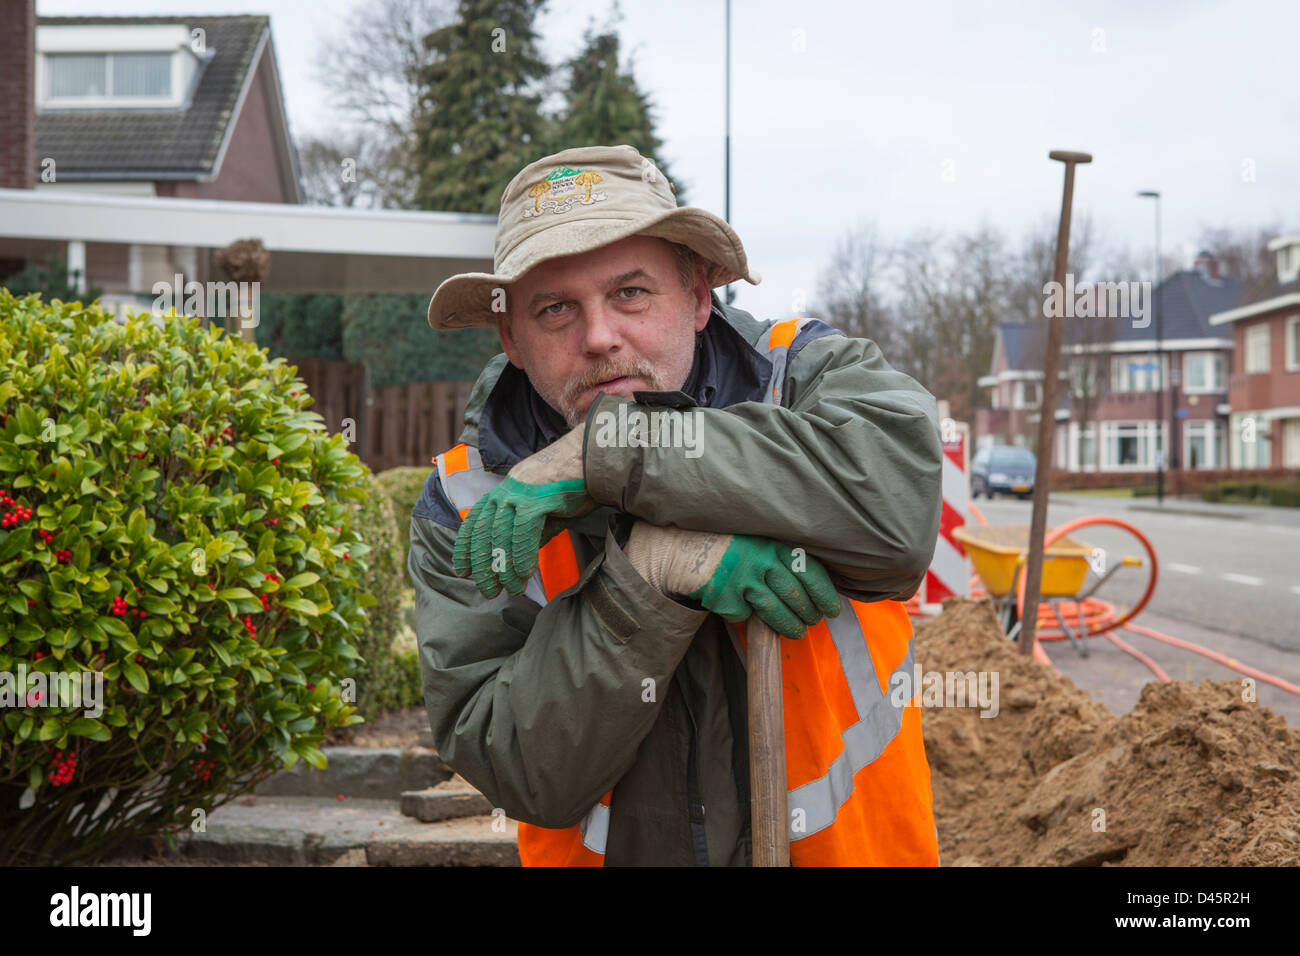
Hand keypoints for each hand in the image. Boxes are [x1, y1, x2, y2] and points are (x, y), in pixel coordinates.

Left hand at [452, 425, 594, 596]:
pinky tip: (525, 574)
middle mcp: (505, 492)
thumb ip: (531, 532)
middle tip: (489, 592)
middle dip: (484, 566)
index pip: (474, 523)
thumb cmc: (569, 484)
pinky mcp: (536, 499)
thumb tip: (523, 559)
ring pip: (501, 536)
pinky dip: (522, 555)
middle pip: (484, 534)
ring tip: (511, 589)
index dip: (466, 548)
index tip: (463, 571)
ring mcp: (519, 494)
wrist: (590, 460)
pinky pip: (523, 533)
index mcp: (502, 492)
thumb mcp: (543, 510)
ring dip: (504, 567)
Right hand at [623, 522, 840, 637]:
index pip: (810, 570)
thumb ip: (778, 553)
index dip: (825, 593)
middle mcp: (759, 559)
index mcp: (772, 542)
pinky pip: (743, 616)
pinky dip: (745, 617)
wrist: (679, 547)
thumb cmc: (723, 543)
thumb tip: (811, 582)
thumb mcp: (754, 538)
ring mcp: (741, 580)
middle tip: (813, 620)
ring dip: (790, 626)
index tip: (833, 608)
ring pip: (775, 612)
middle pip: (795, 595)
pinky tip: (742, 609)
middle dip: (809, 613)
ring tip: (796, 632)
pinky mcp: (724, 598)